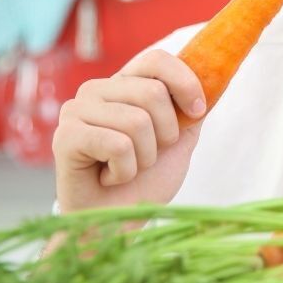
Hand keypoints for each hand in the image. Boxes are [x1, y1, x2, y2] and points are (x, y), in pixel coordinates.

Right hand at [52, 49, 205, 212]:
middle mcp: (96, 90)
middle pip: (153, 92)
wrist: (116, 223)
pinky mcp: (65, 136)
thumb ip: (191, 108)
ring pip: (137, 121)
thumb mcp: (179, 139)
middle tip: (148, 156)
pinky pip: (118, 144)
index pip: (157, 59)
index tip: (198, 111)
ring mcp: (76, 110)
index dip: (185, 82)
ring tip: (127, 168)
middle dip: (166, 134)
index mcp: (122, 83)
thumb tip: (217, 76)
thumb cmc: (145, 181)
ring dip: (145, 157)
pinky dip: (125, 171)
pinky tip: (109, 178)